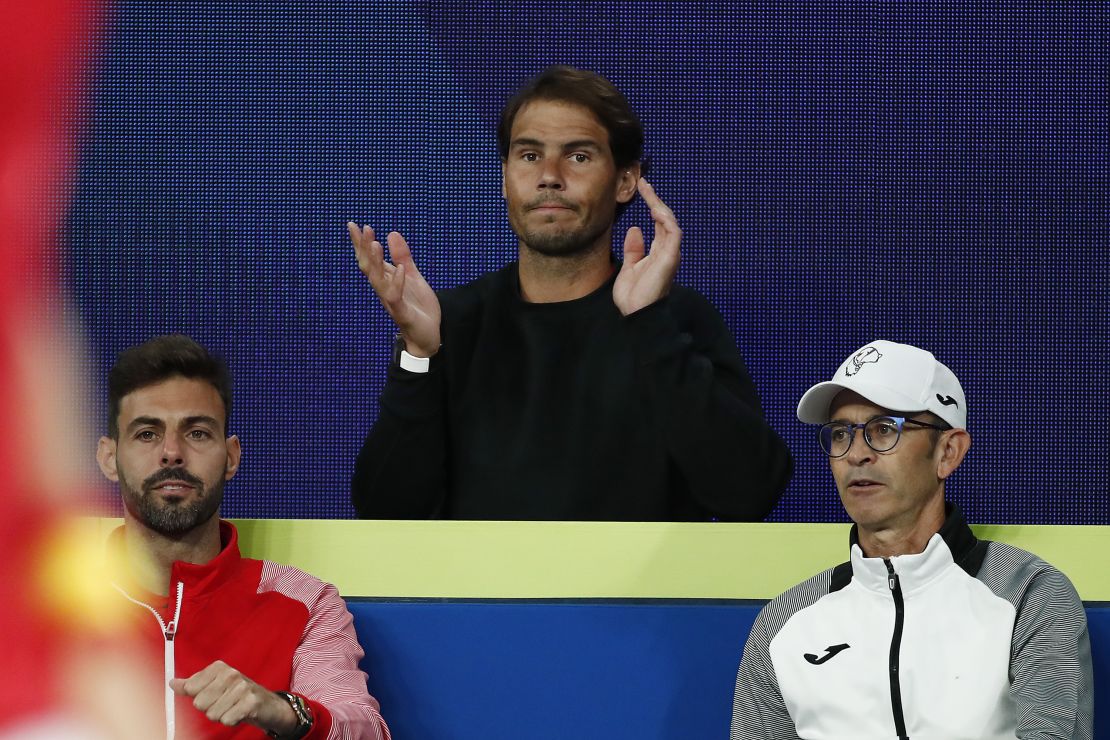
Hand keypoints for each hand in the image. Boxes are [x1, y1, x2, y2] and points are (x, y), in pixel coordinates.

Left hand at [169, 660, 298, 734]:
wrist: (267, 704)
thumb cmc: (238, 695)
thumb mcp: (214, 686)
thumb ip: (191, 685)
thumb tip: (172, 683)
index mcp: (219, 667)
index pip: (190, 689)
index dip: (199, 697)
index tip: (213, 695)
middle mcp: (230, 674)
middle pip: (199, 703)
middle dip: (210, 708)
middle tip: (224, 703)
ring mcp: (241, 687)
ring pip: (212, 714)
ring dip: (221, 715)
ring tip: (233, 708)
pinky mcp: (250, 702)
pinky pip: (226, 720)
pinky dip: (231, 721)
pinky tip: (240, 713)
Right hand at [348, 222, 440, 356]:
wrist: (429, 336)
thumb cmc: (418, 308)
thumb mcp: (413, 277)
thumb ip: (403, 257)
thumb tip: (391, 233)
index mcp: (386, 280)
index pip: (370, 259)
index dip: (361, 243)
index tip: (353, 224)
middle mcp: (384, 290)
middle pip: (369, 267)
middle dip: (363, 248)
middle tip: (360, 227)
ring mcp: (392, 302)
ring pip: (378, 281)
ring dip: (376, 262)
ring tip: (374, 243)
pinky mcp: (403, 313)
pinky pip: (396, 297)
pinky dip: (397, 283)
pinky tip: (400, 269)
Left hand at [612, 179, 680, 315]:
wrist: (635, 314)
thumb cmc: (633, 297)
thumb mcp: (629, 268)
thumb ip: (634, 249)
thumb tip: (635, 229)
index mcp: (658, 253)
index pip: (658, 224)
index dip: (652, 205)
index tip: (642, 189)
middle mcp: (667, 252)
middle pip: (665, 219)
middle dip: (655, 200)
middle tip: (643, 183)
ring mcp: (670, 254)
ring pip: (670, 222)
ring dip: (659, 205)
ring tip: (647, 190)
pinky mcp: (671, 258)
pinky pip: (673, 233)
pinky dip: (666, 219)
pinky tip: (654, 208)